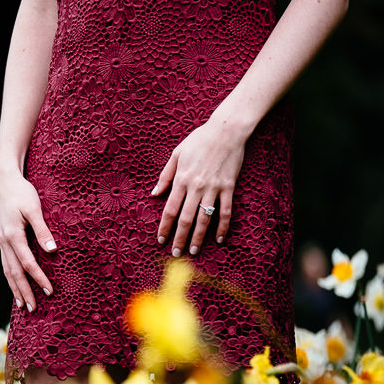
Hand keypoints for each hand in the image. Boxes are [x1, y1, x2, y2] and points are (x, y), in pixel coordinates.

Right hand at [0, 169, 55, 311]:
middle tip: (34, 309)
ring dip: (15, 289)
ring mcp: (1, 242)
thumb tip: (52, 250)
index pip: (27, 263)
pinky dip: (11, 278)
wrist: (5, 182)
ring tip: (23, 304)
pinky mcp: (2, 240)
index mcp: (12, 235)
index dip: (38, 278)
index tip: (49, 291)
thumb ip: (42, 230)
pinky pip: (6, 264)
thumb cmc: (22, 193)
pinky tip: (16, 286)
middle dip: (24, 291)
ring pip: (7, 271)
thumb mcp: (34, 208)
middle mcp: (4, 242)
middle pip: (14, 273)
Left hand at [151, 118, 247, 255]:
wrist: (226, 130)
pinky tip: (219, 239)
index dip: (165, 227)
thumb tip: (154, 194)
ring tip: (194, 251)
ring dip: (198, 237)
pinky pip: (226, 212)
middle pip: (185, 219)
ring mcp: (213, 188)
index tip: (160, 240)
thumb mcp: (176, 154)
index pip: (170, 209)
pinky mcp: (229, 188)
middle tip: (176, 253)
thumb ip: (165, 176)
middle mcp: (196, 187)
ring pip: (204, 219)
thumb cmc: (199, 140)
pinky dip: (223, 227)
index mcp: (181, 179)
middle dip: (179, 238)